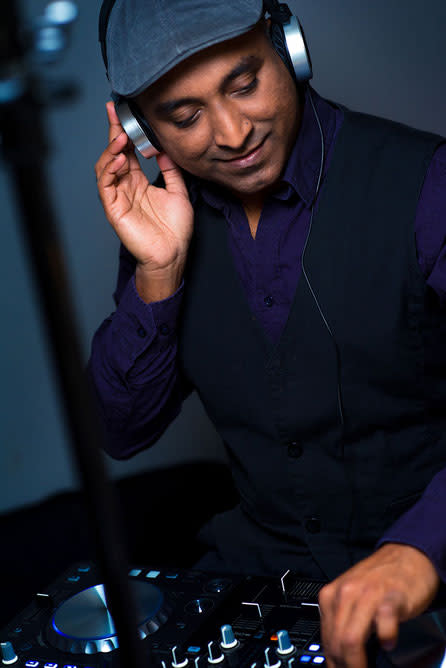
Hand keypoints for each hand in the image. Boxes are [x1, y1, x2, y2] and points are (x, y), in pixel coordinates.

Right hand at [95, 102, 193, 298]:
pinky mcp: (114, 209)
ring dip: (111, 150)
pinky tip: (120, 160)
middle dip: (113, 132)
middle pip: (114, 154)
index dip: (125, 131)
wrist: (172, 255)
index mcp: (139, 182)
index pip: (128, 152)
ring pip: (106, 167)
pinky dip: (110, 170)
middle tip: (115, 112)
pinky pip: (106, 185)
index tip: (124, 112)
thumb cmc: (175, 230)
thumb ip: (171, 171)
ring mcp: (118, 197)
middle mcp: (126, 187)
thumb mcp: (178, 192)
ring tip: (121, 136)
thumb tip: (165, 150)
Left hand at [318, 543, 439, 666]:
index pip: (326, 638)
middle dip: (344, 665)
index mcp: (331, 594)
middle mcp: (346, 593)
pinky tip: (389, 643)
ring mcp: (368, 594)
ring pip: (352, 638)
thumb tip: (336, 653)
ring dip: (358, 662)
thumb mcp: (353, 597)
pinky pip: (384, 624)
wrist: (406, 555)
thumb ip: (343, 620)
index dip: (332, 661)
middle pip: (337, 641)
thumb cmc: (380, 579)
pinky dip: (386, 639)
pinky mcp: (391, 597)